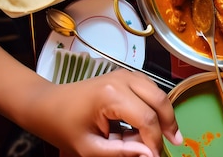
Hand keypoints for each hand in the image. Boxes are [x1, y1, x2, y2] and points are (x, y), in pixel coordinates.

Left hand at [38, 69, 182, 156]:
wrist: (46, 104)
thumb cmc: (63, 127)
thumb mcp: (89, 148)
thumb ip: (121, 151)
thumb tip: (150, 155)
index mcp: (111, 96)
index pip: (146, 118)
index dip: (155, 140)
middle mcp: (122, 79)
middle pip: (158, 100)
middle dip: (169, 123)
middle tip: (176, 142)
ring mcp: (125, 74)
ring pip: (157, 92)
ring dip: (164, 113)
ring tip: (168, 134)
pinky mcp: (125, 76)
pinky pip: (149, 88)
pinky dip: (155, 104)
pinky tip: (155, 121)